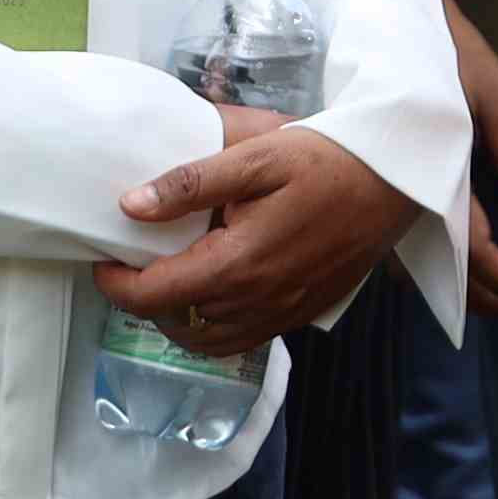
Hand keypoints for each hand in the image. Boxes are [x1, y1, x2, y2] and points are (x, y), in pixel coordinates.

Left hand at [92, 119, 411, 356]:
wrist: (395, 181)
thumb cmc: (325, 159)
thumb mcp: (256, 157)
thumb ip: (189, 184)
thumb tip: (130, 207)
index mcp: (238, 264)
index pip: (155, 294)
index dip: (116, 284)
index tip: (103, 261)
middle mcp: (257, 301)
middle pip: (177, 325)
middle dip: (145, 302)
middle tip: (133, 265)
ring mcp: (282, 313)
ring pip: (209, 341)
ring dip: (178, 320)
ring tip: (169, 281)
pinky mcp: (302, 313)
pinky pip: (243, 339)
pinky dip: (214, 328)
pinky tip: (215, 292)